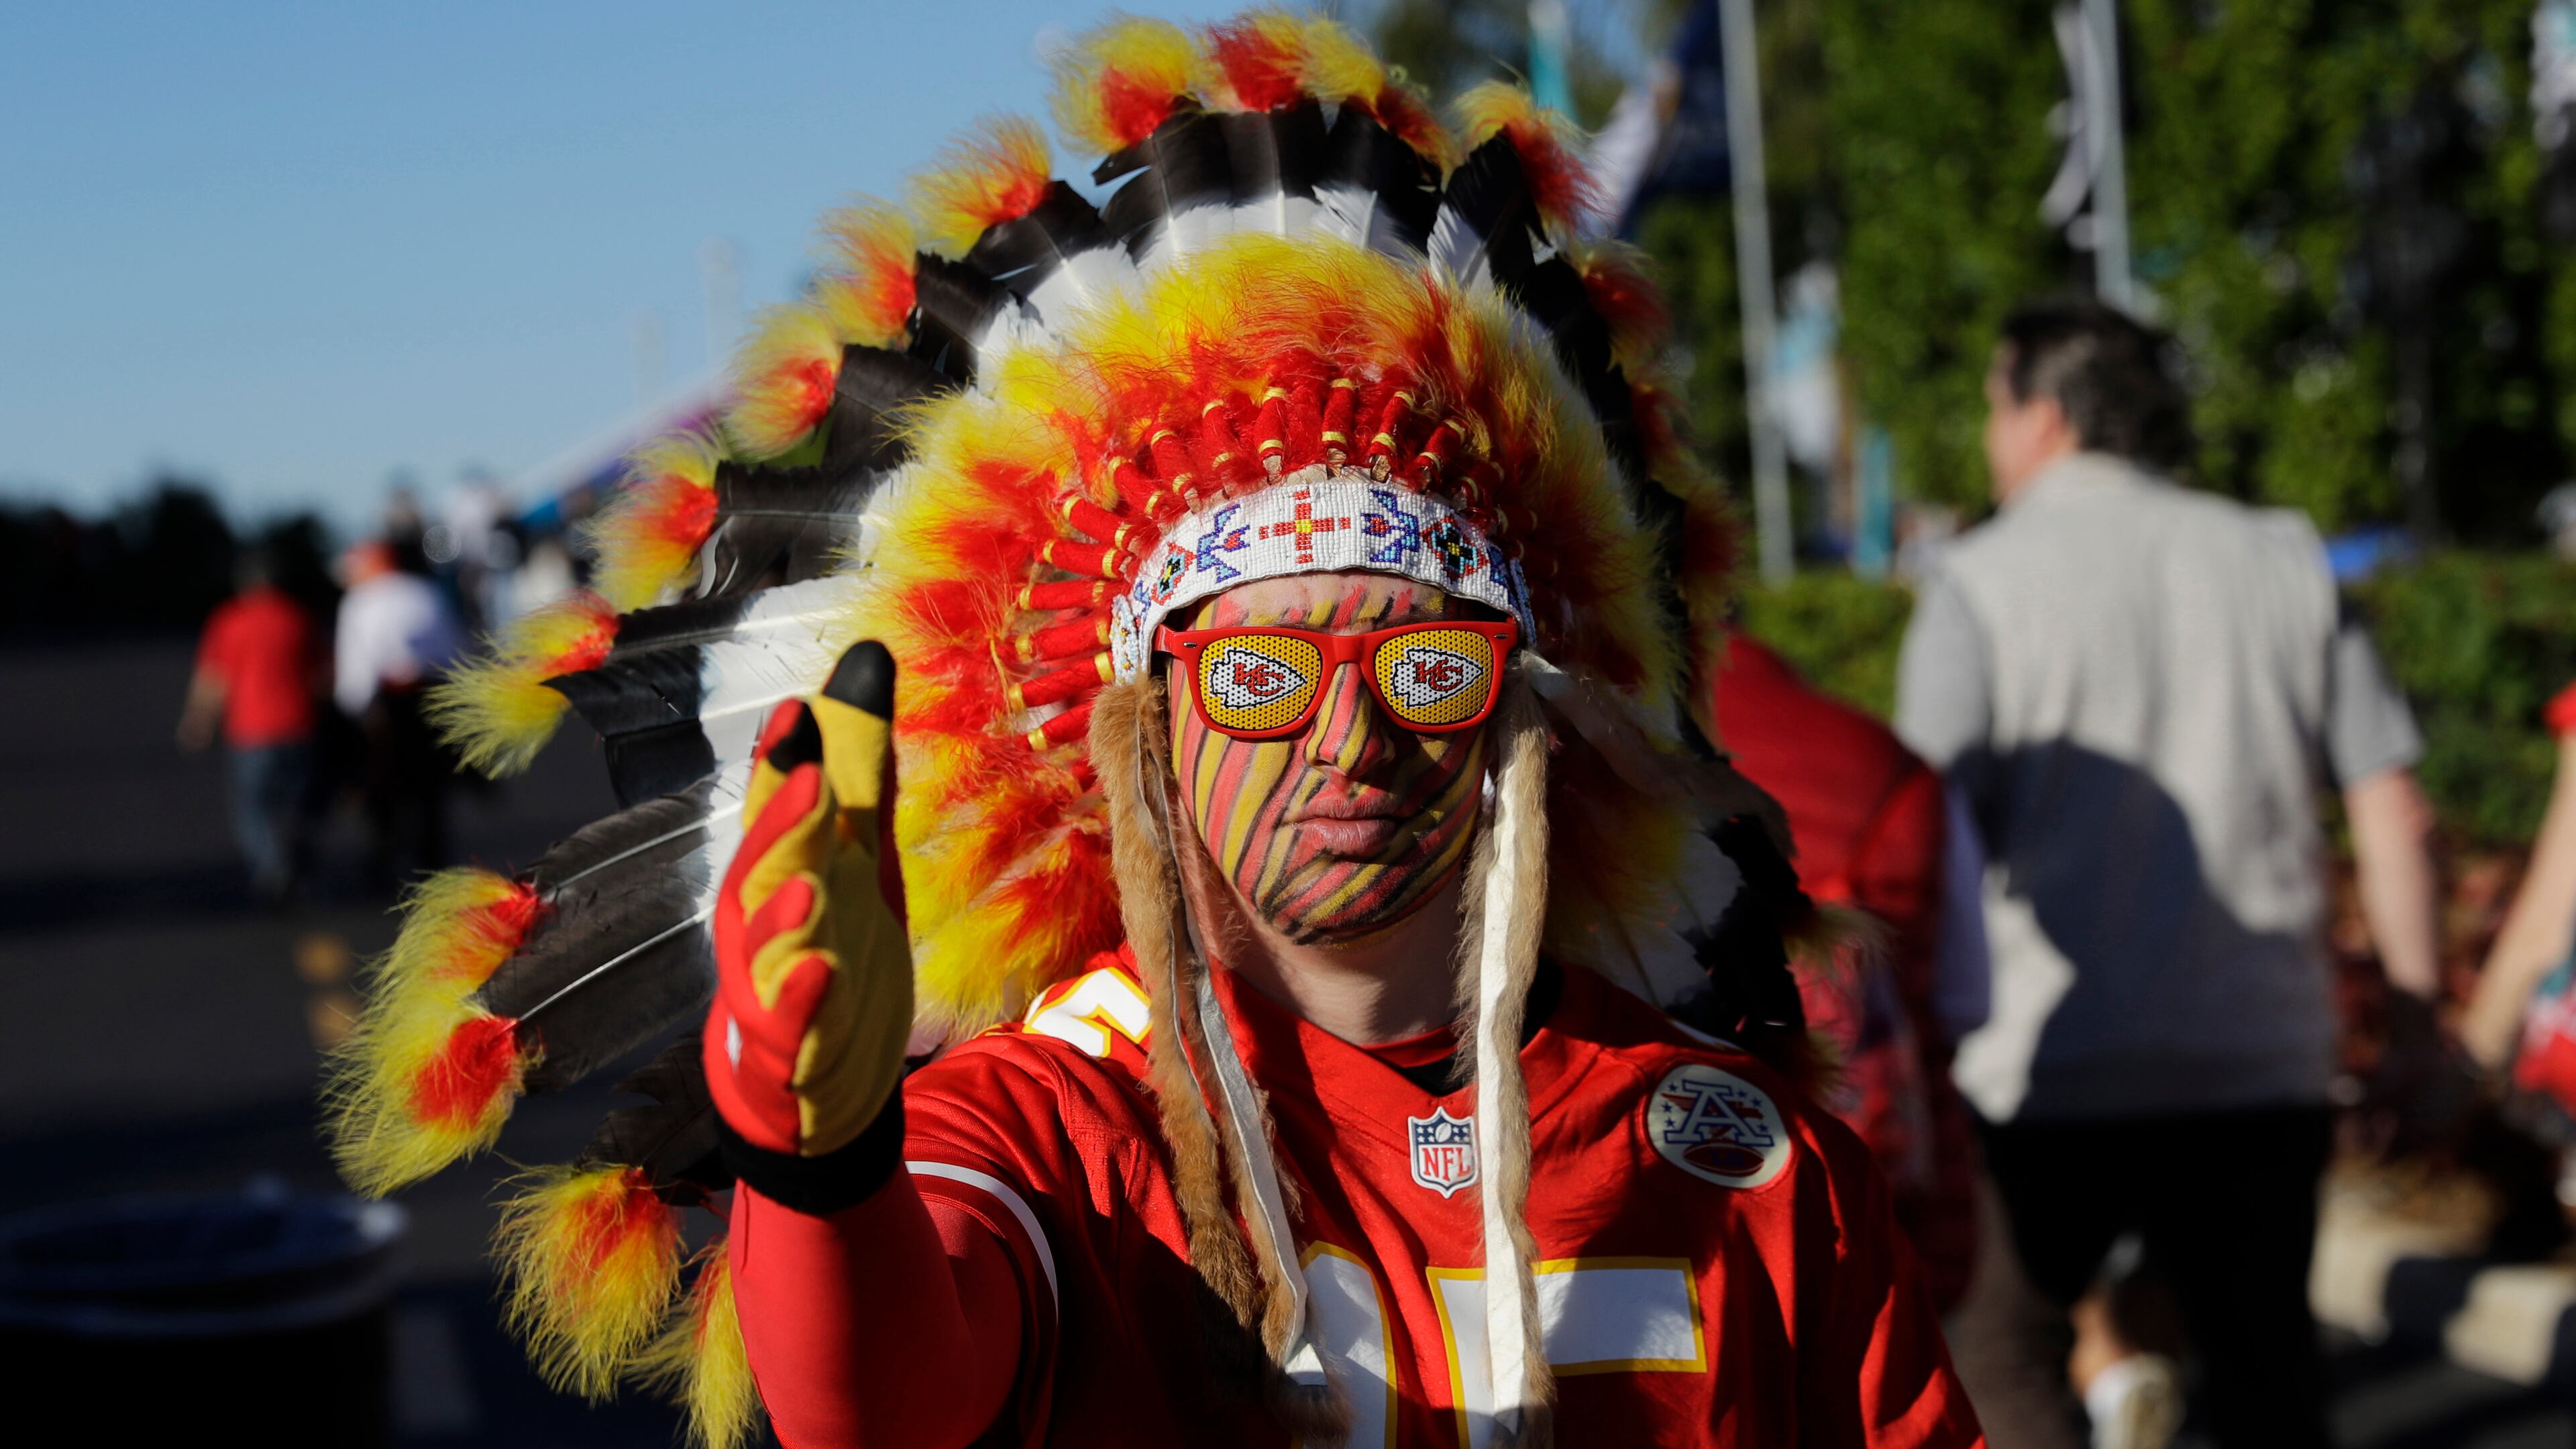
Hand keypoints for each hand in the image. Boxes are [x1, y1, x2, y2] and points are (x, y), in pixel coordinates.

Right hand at [704, 642, 910, 1158]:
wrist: (813, 1084)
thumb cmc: (830, 949)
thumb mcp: (859, 855)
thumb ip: (861, 766)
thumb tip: (871, 657)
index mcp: (778, 869)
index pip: (775, 806)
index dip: (783, 759)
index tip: (800, 709)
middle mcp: (758, 922)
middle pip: (764, 865)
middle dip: (781, 824)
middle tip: (808, 778)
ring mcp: (764, 987)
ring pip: (761, 947)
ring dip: (781, 917)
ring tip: (809, 887)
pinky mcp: (782, 1052)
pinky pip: (784, 1027)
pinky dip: (796, 1004)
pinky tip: (817, 975)